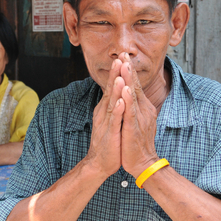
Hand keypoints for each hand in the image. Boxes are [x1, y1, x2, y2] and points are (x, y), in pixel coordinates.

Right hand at [84, 59, 124, 178]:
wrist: (99, 162)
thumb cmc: (108, 141)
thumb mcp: (111, 119)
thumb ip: (113, 105)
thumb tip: (117, 92)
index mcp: (106, 108)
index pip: (111, 87)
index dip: (116, 72)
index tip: (122, 58)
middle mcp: (104, 112)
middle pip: (110, 90)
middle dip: (115, 74)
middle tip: (119, 58)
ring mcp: (106, 122)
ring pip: (111, 103)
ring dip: (115, 89)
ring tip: (119, 75)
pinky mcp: (110, 134)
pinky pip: (114, 120)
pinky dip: (117, 111)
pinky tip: (121, 102)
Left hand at [118, 53, 158, 178]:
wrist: (143, 163)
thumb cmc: (138, 142)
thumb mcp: (137, 119)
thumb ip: (135, 106)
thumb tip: (131, 93)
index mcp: (142, 107)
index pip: (135, 85)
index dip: (129, 70)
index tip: (123, 56)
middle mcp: (143, 110)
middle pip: (135, 86)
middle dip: (129, 69)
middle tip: (123, 53)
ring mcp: (139, 119)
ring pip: (134, 96)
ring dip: (129, 80)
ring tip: (124, 65)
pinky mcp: (134, 128)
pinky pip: (131, 113)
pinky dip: (128, 101)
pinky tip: (125, 91)